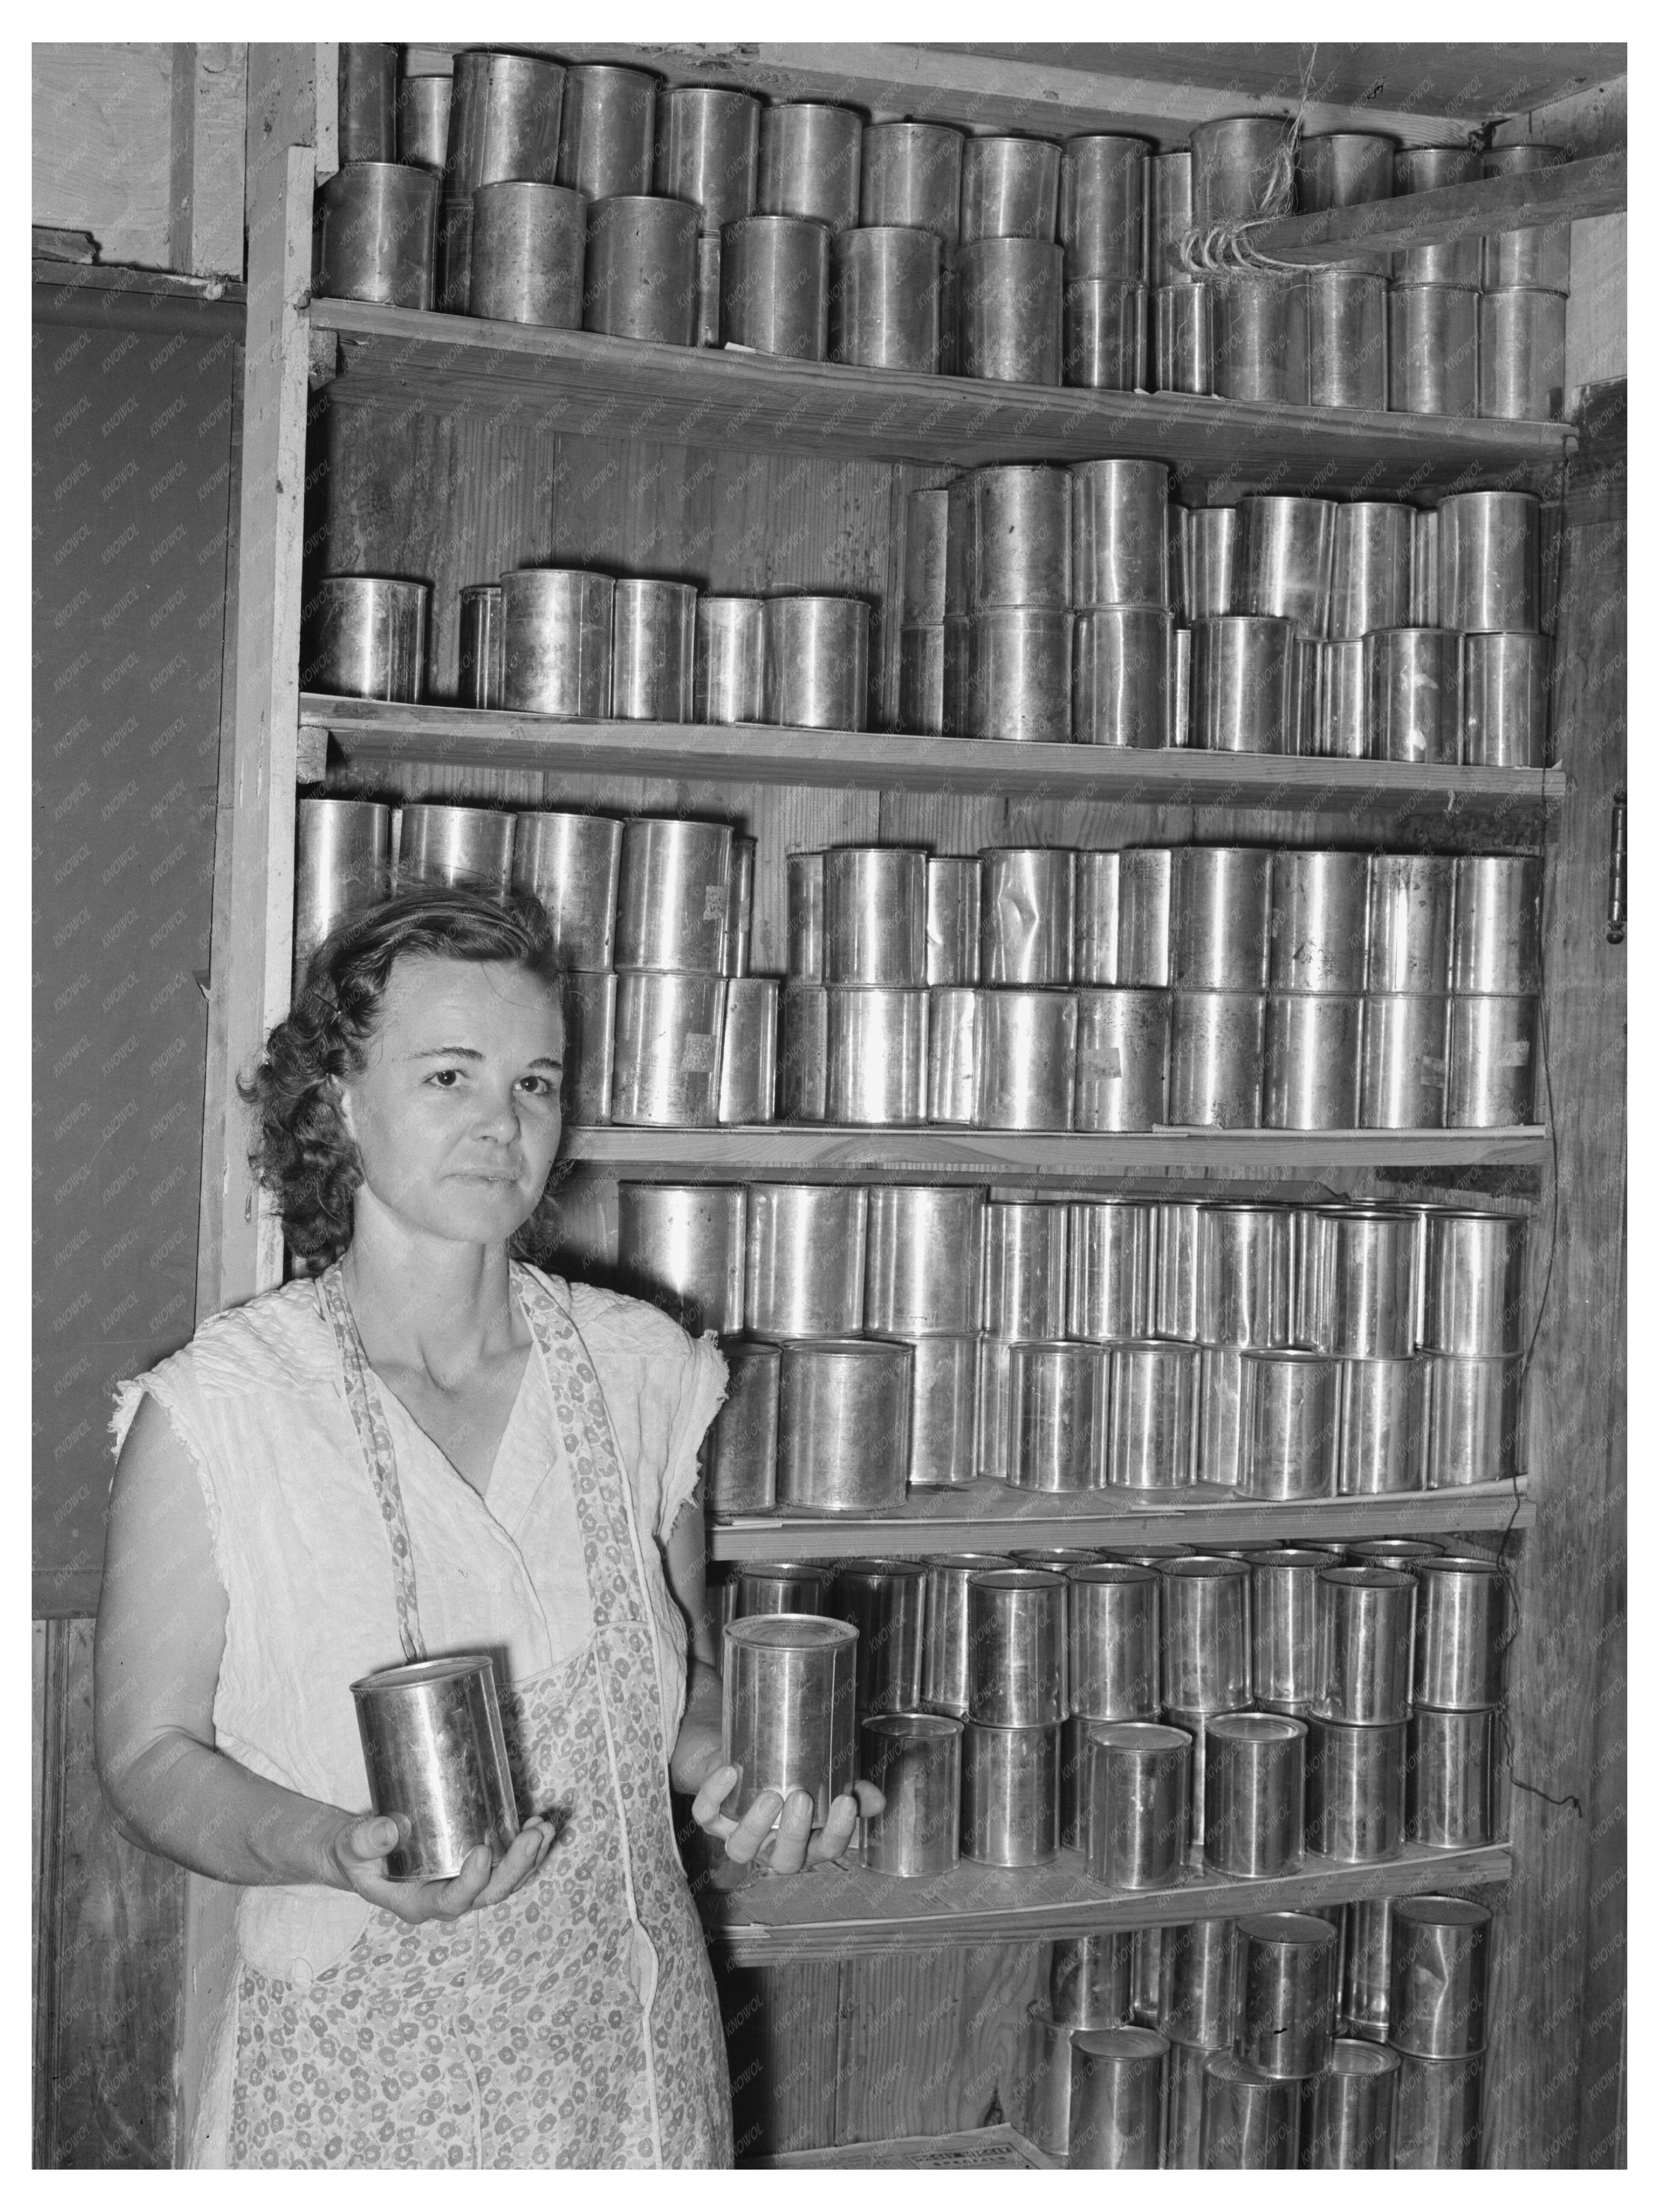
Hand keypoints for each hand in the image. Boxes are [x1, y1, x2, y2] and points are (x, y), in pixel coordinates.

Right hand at [329, 1812, 555, 1923]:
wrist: (364, 1856)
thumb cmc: (356, 1855)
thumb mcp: (352, 1848)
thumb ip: (365, 1840)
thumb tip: (386, 1830)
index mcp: (418, 1903)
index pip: (451, 1902)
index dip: (471, 1882)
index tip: (481, 1851)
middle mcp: (447, 1899)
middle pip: (490, 1894)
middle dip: (515, 1867)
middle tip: (532, 1835)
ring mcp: (465, 1885)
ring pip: (505, 1882)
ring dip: (529, 1858)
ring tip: (544, 1828)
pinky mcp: (475, 1867)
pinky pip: (507, 1865)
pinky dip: (526, 1849)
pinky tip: (540, 1826)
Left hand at [690, 1766, 884, 1875]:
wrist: (739, 1753)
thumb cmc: (788, 1771)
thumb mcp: (823, 1777)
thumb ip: (851, 1787)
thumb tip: (875, 1799)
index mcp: (804, 1842)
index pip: (826, 1849)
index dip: (837, 1832)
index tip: (846, 1802)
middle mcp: (771, 1846)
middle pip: (784, 1860)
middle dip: (794, 1833)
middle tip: (802, 1799)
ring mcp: (738, 1834)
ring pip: (741, 1849)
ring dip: (755, 1826)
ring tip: (769, 1797)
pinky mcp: (711, 1816)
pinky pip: (706, 1814)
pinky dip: (715, 1795)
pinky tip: (729, 1772)